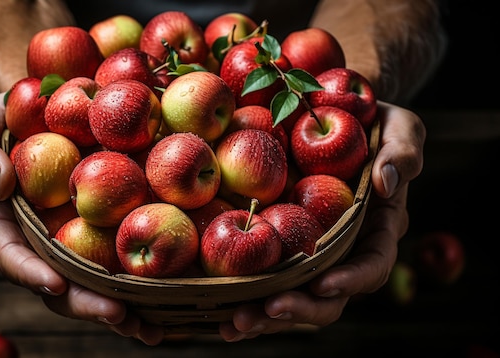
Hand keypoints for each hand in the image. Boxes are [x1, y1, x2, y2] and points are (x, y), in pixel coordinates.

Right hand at [0, 93, 164, 344]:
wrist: (46, 108)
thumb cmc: (6, 118)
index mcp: (4, 221)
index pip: (11, 254)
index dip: (29, 273)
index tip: (55, 285)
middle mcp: (40, 239)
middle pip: (59, 282)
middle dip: (87, 304)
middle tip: (119, 315)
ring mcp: (73, 237)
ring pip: (93, 282)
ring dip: (121, 309)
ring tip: (151, 327)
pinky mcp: (104, 228)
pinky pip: (120, 257)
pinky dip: (141, 282)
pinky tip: (170, 299)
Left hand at [219, 101, 425, 341]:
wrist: (333, 115)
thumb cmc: (373, 124)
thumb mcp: (399, 128)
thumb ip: (402, 153)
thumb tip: (386, 184)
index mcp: (376, 230)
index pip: (371, 266)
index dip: (350, 281)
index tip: (322, 286)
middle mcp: (342, 250)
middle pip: (326, 297)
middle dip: (297, 310)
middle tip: (262, 312)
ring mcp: (308, 251)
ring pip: (291, 296)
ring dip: (264, 315)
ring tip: (233, 325)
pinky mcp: (278, 244)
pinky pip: (262, 275)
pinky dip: (242, 296)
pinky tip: (216, 313)